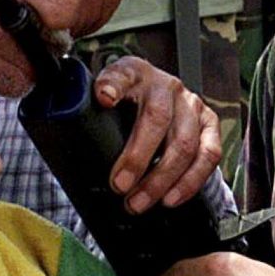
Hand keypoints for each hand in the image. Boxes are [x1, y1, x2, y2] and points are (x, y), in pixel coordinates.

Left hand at [94, 56, 220, 213]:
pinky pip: (208, 154)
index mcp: (133, 73)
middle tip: (119, 186)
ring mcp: (191, 103)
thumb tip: (65, 145)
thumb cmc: (123, 108)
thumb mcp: (102, 102)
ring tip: (139, 203)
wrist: (155, 100)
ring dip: (161, 179)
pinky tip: (171, 199)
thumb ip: (88, 114)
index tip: (103, 99)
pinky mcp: (209, 123)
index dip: (113, 85)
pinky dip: (190, 181)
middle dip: (137, 158)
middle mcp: (165, 84)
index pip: (121, 74)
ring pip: (184, 143)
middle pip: (156, 119)